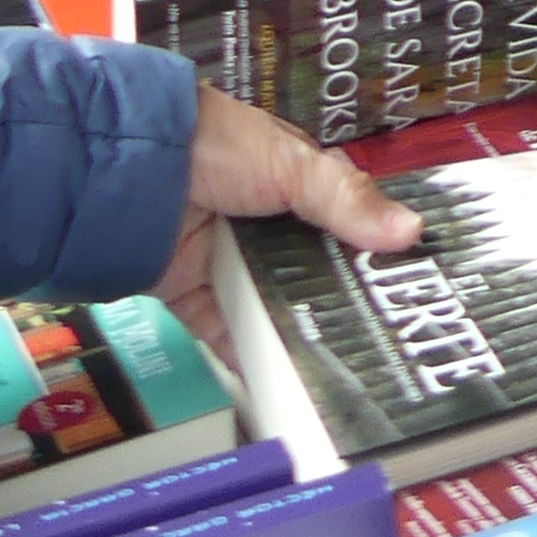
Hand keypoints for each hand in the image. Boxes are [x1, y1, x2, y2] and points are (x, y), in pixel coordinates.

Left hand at [152, 87, 421, 348]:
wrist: (125, 167)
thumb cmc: (214, 147)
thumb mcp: (291, 165)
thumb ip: (346, 201)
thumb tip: (412, 232)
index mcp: (295, 184)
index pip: (345, 223)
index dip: (374, 253)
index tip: (411, 288)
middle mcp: (266, 226)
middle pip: (312, 273)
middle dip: (343, 304)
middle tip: (388, 343)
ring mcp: (230, 263)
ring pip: (274, 308)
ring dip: (300, 336)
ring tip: (345, 374)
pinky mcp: (195, 297)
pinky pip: (227, 335)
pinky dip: (248, 361)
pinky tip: (281, 390)